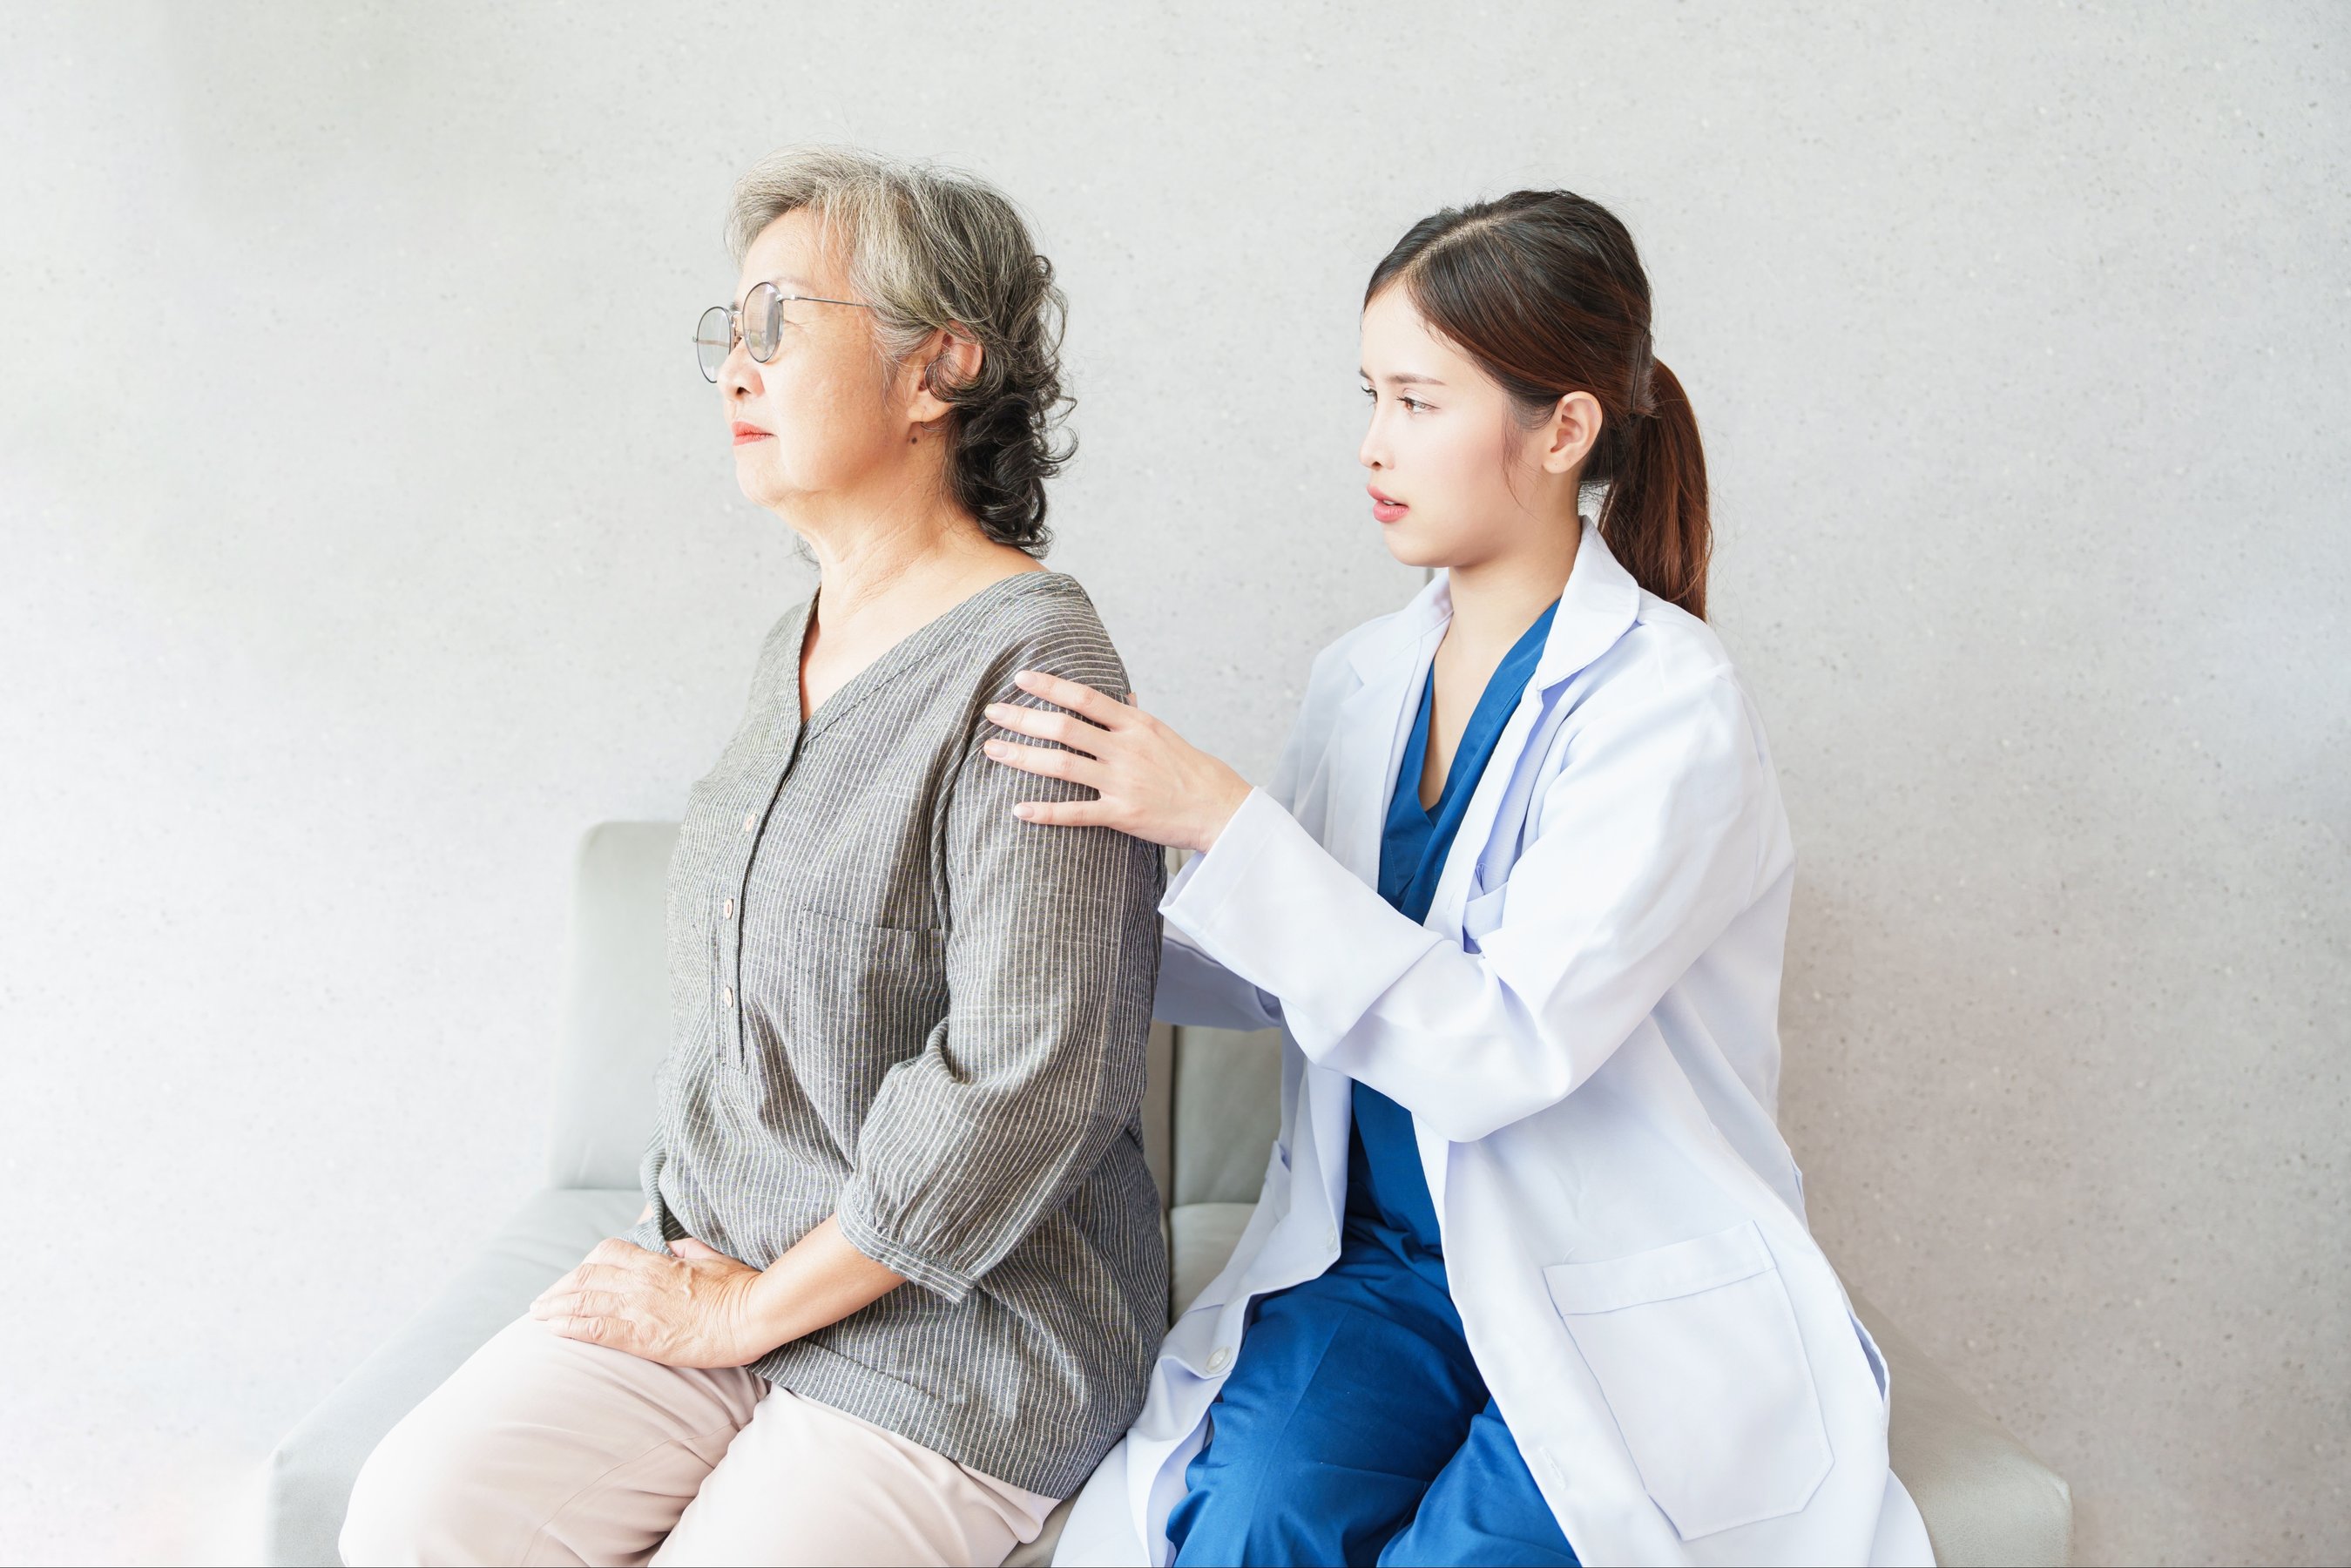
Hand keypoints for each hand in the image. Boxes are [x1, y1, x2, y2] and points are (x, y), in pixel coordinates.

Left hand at [530, 1235, 772, 1367]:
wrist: (752, 1315)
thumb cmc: (740, 1287)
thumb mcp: (713, 1258)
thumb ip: (689, 1250)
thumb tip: (675, 1245)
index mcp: (657, 1261)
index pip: (606, 1254)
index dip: (582, 1266)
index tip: (570, 1278)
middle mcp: (641, 1281)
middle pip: (585, 1278)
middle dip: (559, 1289)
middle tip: (541, 1302)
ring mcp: (639, 1308)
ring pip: (583, 1302)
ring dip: (555, 1308)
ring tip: (537, 1316)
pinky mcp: (642, 1337)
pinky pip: (595, 1329)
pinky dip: (569, 1328)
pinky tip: (553, 1331)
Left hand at [982, 672, 1253, 852]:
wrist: (1221, 808)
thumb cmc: (1191, 771)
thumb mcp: (1165, 735)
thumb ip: (1136, 718)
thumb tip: (1123, 698)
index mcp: (1135, 724)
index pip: (1085, 697)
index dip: (1050, 686)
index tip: (1021, 678)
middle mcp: (1126, 748)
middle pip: (1064, 727)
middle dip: (1023, 718)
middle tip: (992, 713)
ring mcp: (1123, 781)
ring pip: (1062, 765)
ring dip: (1023, 756)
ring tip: (993, 750)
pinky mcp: (1123, 814)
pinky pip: (1077, 812)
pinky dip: (1045, 811)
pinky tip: (1019, 809)